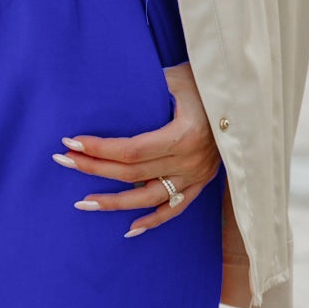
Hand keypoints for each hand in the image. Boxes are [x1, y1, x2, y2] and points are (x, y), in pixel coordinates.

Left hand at [54, 62, 221, 242]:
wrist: (246, 97)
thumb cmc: (206, 82)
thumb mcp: (177, 78)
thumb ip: (147, 88)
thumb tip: (107, 90)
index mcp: (186, 134)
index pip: (132, 150)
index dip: (100, 149)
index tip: (71, 142)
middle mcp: (191, 160)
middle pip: (133, 173)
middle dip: (94, 167)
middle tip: (63, 161)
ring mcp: (197, 175)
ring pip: (149, 197)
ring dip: (114, 201)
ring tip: (83, 202)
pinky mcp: (202, 183)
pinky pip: (175, 208)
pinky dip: (153, 220)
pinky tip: (129, 229)